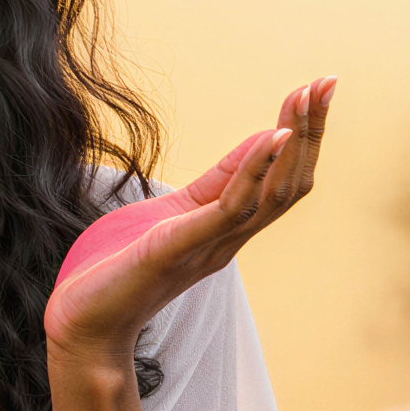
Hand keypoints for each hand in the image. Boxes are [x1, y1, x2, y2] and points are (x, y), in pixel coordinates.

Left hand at [45, 77, 333, 366]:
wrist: (82, 328)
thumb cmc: (117, 273)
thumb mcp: (170, 215)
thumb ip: (214, 187)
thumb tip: (258, 145)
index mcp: (225, 230)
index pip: (281, 180)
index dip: (303, 136)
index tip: (318, 89)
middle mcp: (227, 240)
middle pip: (289, 184)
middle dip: (311, 132)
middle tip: (327, 82)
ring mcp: (207, 246)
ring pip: (271, 195)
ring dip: (292, 144)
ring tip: (306, 98)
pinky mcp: (177, 247)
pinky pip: (229, 209)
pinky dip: (254, 170)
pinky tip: (272, 137)